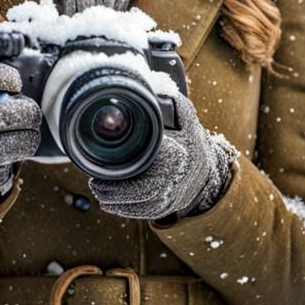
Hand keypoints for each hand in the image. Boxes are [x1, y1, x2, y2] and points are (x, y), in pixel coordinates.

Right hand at [0, 62, 42, 200]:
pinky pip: (23, 145)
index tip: (14, 86)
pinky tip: (20, 140)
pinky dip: (30, 141)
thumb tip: (18, 37)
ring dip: (31, 124)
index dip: (10, 78)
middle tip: (23, 110)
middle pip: (10, 105)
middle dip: (26, 107)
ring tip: (24, 125)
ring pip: (21, 123)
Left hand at [88, 91, 237, 220]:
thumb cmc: (193, 147)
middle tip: (95, 183)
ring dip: (117, 201)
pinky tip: (110, 204)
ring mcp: (173, 198)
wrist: (209, 174)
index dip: (129, 171)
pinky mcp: (167, 209)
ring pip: (141, 205)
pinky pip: (144, 214)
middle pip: (143, 190)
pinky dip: (125, 211)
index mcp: (179, 158)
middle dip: (116, 190)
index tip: (109, 168)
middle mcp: (177, 180)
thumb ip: (178, 107)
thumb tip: (166, 90)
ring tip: (99, 192)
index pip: (152, 166)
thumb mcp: (189, 124)